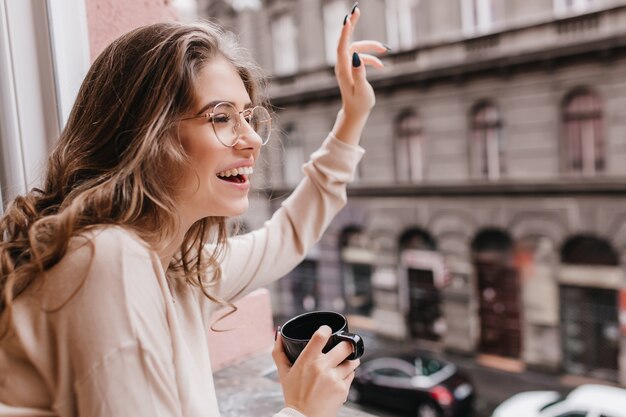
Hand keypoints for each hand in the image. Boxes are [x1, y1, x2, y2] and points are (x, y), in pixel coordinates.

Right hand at [272, 325, 360, 416]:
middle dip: (347, 344)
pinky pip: (351, 375)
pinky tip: (339, 378)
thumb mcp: (283, 373)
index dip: (327, 329)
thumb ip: (279, 352)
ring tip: (345, 361)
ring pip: (352, 361)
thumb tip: (278, 335)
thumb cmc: (293, 395)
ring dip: (350, 360)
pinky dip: (347, 374)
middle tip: (345, 345)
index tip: (328, 331)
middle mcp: (322, 367)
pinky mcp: (343, 389)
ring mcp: (334, 378)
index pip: (321, 336)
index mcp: (307, 360)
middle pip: (345, 346)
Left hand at [332, 3, 386, 145]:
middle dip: (352, 25)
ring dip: (371, 48)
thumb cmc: (359, 103)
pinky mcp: (351, 68)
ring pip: (357, 48)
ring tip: (385, 50)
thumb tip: (357, 57)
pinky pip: (360, 56)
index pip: (342, 46)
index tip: (348, 18)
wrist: (355, 113)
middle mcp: (342, 65)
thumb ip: (359, 73)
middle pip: (346, 41)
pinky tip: (381, 66)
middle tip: (356, 9)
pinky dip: (370, 58)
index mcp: (343, 69)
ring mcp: (346, 66)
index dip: (345, 32)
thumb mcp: (361, 90)